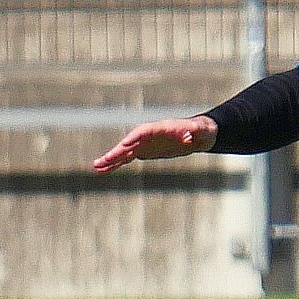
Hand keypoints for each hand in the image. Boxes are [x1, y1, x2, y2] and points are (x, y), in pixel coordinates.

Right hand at [91, 117, 217, 173]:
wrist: (200, 134)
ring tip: (96, 167)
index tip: (123, 146)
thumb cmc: (202, 131)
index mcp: (160, 128)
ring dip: (111, 160)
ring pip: (125, 152)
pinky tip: (105, 170)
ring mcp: (145, 144)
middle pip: (129, 143)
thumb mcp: (202, 131)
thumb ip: (195, 131)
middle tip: (101, 161)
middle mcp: (149, 135)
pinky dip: (117, 163)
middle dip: (116, 152)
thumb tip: (189, 134)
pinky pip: (128, 158)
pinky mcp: (145, 151)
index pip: (143, 132)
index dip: (134, 139)